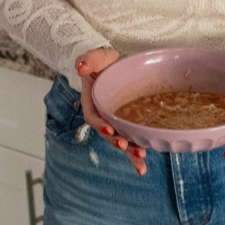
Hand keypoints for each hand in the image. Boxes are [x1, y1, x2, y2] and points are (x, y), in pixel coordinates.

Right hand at [74, 48, 146, 175]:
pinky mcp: (126, 125)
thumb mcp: (97, 57)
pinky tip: (143, 167)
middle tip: (124, 145)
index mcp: (92, 101)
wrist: (118, 65)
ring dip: (128, 152)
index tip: (109, 128)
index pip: (92, 115)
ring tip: (140, 159)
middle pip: (106, 133)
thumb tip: (81, 66)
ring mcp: (114, 121)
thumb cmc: (106, 62)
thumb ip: (89, 59)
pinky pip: (130, 142)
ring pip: (119, 140)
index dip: (99, 123)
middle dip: (115, 141)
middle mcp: (102, 115)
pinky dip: (135, 155)